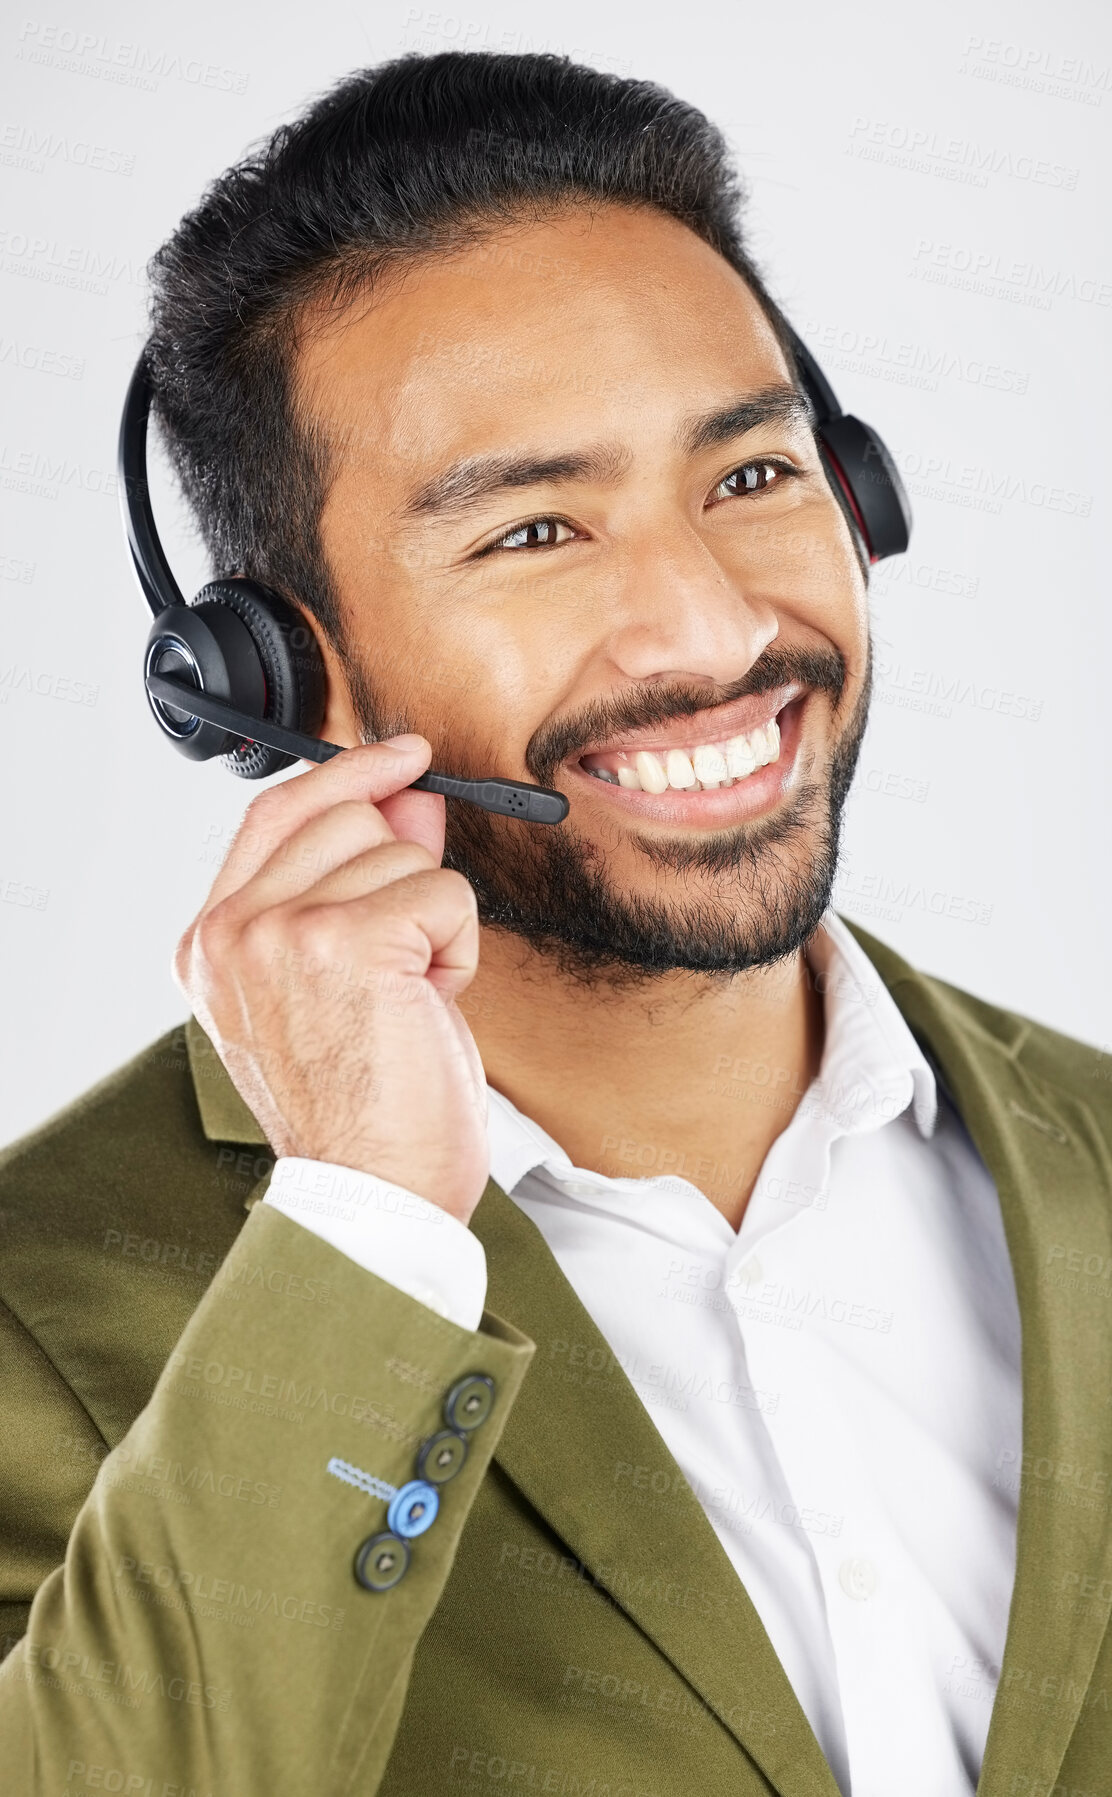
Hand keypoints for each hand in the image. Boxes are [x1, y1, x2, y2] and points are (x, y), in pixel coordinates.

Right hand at [174, 737, 487, 1224]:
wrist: (376, 1191)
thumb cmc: (364, 1103)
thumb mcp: (344, 978)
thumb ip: (358, 879)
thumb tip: (411, 792)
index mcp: (212, 943)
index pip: (276, 813)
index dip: (346, 775)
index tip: (402, 756)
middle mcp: (233, 932)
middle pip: (346, 817)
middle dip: (402, 874)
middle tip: (405, 956)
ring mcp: (284, 932)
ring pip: (403, 853)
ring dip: (433, 922)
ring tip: (408, 997)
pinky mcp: (350, 940)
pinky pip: (443, 891)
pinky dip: (460, 947)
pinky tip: (431, 1003)